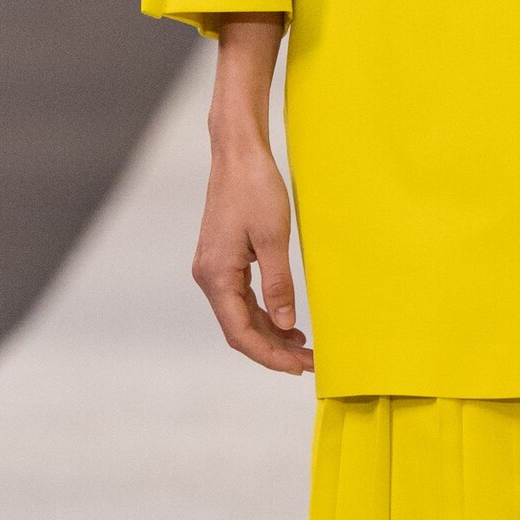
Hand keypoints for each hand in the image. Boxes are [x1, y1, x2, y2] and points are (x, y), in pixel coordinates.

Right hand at [193, 16, 311, 373]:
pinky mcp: (223, 260)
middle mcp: (209, 276)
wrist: (238, 152)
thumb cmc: (255, 188)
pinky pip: (242, 298)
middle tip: (310, 362)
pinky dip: (264, 314)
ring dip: (270, 334)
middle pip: (239, 329)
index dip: (270, 355)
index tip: (300, 367)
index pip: (240, 332)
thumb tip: (286, 323)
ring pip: (240, 316)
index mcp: (216, 275)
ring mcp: (214, 268)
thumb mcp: (273, 238)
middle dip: (273, 350)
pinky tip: (288, 321)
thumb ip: (279, 284)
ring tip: (304, 346)